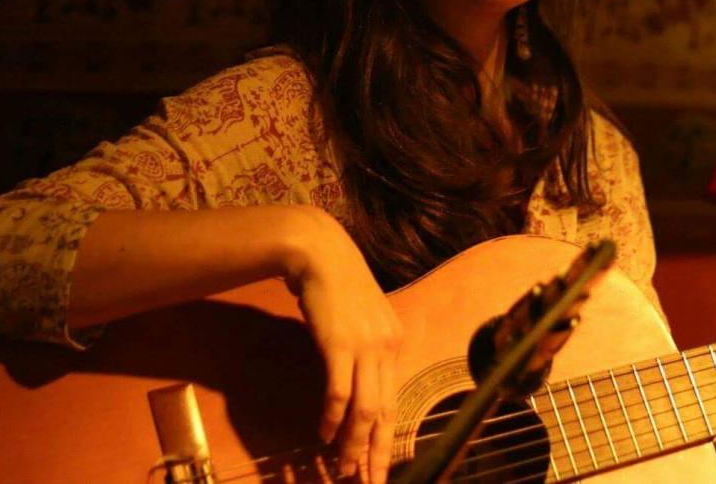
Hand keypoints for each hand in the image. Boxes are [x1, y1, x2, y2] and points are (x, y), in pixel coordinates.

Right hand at [287, 210, 402, 483]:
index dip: (386, 441)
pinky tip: (323, 436)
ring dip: (352, 444)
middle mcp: (387, 346)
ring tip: (342, 471)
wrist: (321, 253)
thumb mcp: (362, 320)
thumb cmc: (337, 285)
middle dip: (374, 454)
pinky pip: (339, 391)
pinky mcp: (340, 343)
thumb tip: (359, 387)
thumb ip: (365, 351)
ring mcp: (366, 345)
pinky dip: (332, 418)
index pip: (394, 402)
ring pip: (365, 409)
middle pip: (385, 412)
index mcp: (394, 342)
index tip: (379, 470)